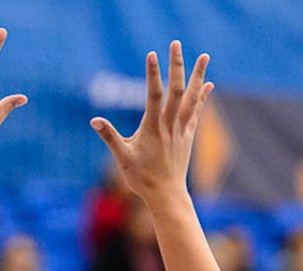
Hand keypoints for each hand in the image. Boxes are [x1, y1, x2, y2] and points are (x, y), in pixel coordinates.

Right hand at [91, 41, 212, 203]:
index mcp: (152, 128)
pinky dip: (202, 96)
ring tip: (204, 56)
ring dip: (197, 75)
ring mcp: (181, 130)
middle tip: (176, 44)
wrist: (166, 195)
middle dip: (176, 65)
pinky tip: (207, 84)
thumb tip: (95, 121)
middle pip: (176, 90)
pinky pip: (196, 111)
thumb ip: (110, 137)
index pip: (154, 95)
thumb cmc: (142, 178)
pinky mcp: (187, 136)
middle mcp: (170, 125)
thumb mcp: (122, 158)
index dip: (153, 74)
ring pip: (191, 98)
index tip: (151, 54)